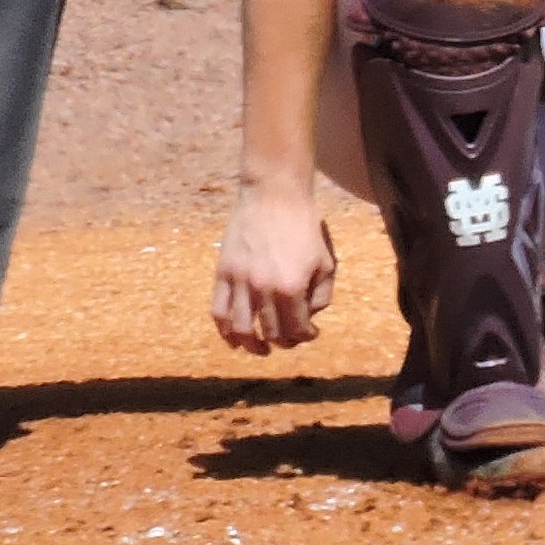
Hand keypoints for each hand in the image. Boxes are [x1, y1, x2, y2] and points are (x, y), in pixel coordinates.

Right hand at [212, 182, 337, 353]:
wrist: (274, 196)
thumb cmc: (304, 226)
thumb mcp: (325, 260)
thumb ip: (321, 294)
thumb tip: (310, 317)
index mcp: (291, 288)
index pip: (296, 328)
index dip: (304, 337)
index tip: (309, 335)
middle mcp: (263, 289)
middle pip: (269, 332)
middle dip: (283, 341)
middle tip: (289, 340)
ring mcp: (239, 282)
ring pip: (240, 328)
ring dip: (250, 345)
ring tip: (260, 349)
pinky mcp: (223, 273)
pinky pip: (219, 311)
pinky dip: (224, 330)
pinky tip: (233, 338)